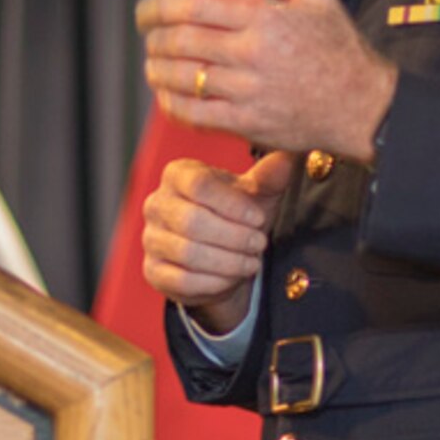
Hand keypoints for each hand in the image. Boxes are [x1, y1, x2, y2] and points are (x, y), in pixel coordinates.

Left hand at [135, 0, 397, 159]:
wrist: (365, 106)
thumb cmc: (340, 47)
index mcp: (263, 18)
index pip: (194, 7)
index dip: (158, 9)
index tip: (143, 14)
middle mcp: (251, 53)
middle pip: (182, 42)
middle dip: (154, 40)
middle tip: (148, 40)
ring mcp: (248, 91)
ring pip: (184, 79)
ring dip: (158, 71)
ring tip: (151, 66)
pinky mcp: (249, 124)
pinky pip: (197, 115)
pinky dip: (173, 105)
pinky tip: (166, 97)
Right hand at [142, 151, 298, 330]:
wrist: (220, 255)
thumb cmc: (236, 216)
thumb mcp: (256, 194)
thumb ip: (270, 177)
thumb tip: (288, 157)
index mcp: (178, 175)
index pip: (198, 185)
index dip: (232, 205)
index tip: (258, 218)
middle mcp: (157, 203)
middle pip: (192, 221)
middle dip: (233, 236)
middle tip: (259, 243)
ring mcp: (151, 238)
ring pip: (187, 253)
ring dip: (228, 261)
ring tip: (252, 261)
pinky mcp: (153, 271)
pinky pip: (181, 280)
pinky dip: (214, 282)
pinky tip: (233, 277)